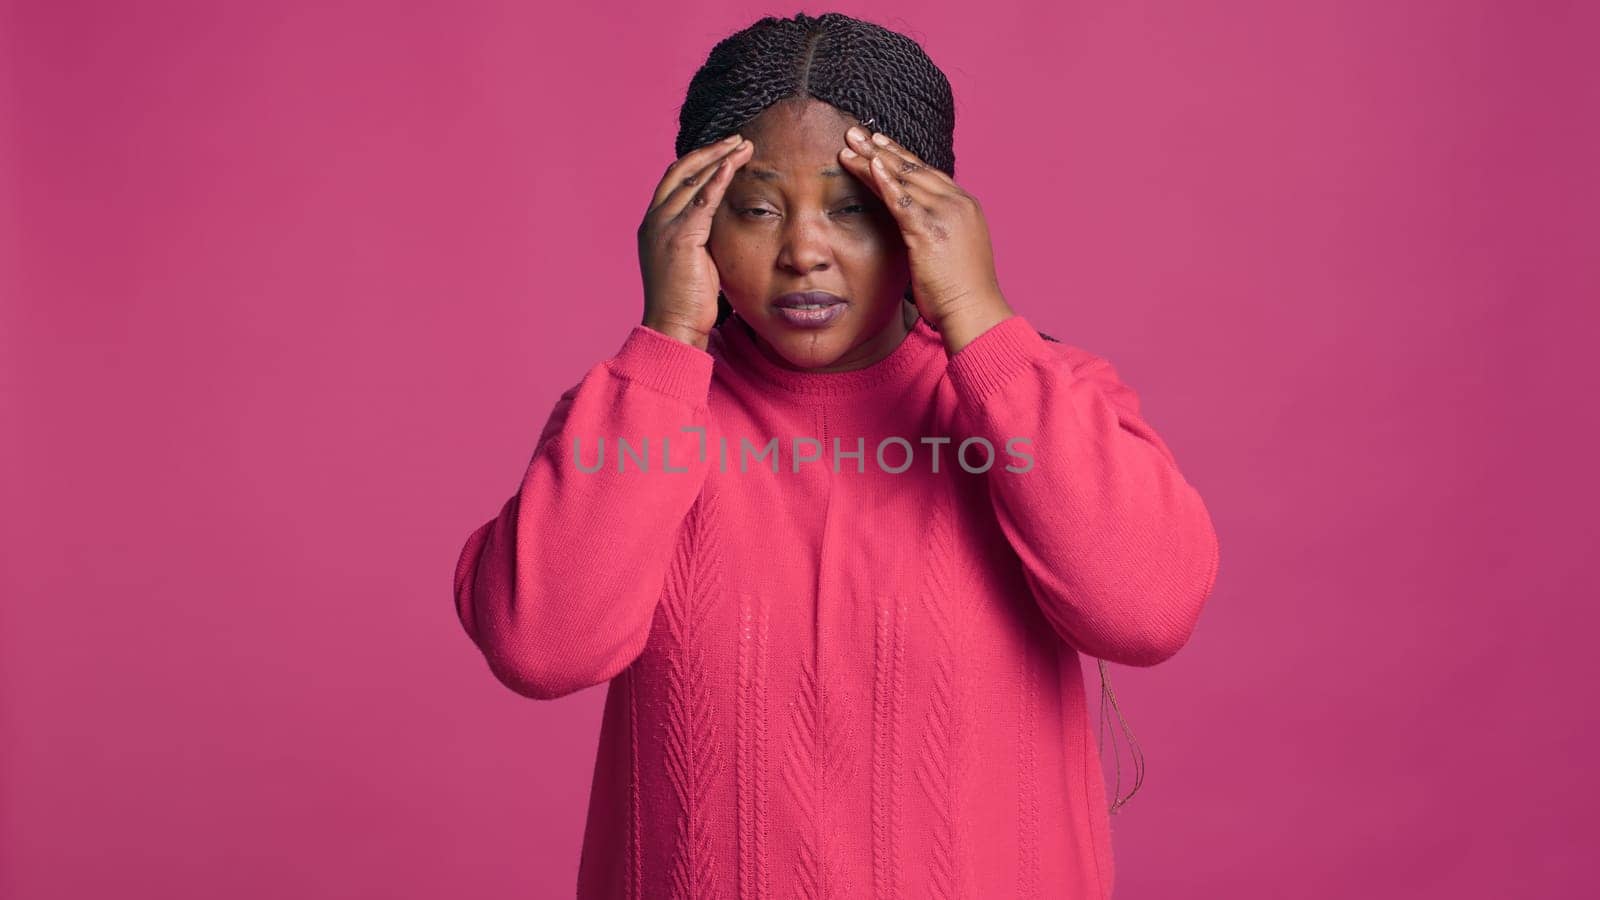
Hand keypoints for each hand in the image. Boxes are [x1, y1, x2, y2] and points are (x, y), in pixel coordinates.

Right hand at [638, 134, 755, 349]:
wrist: (674, 325)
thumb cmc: (687, 301)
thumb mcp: (692, 260)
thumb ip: (700, 236)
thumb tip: (720, 223)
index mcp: (654, 224)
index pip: (675, 181)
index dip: (699, 162)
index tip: (723, 151)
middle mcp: (654, 220)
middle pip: (682, 171)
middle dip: (711, 151)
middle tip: (737, 140)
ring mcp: (663, 226)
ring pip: (693, 179)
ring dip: (719, 158)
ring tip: (742, 145)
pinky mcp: (680, 237)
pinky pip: (702, 199)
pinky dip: (718, 178)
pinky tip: (733, 163)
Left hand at [837, 126, 1013, 336]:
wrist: (974, 312)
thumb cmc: (960, 293)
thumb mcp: (953, 253)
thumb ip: (936, 232)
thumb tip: (916, 229)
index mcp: (965, 206)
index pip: (927, 173)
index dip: (901, 156)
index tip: (879, 143)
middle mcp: (958, 203)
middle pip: (914, 168)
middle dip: (882, 148)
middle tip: (856, 132)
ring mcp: (945, 215)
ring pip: (904, 178)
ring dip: (874, 158)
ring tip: (850, 143)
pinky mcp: (929, 231)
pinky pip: (902, 200)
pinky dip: (885, 180)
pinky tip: (869, 164)